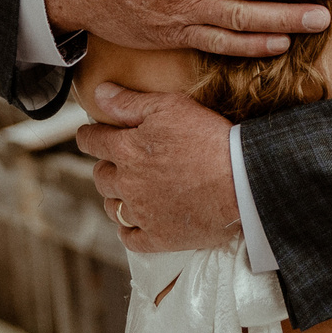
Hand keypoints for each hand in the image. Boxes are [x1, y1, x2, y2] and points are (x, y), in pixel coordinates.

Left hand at [76, 84, 239, 251]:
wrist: (242, 181)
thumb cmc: (210, 140)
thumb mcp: (171, 107)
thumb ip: (130, 102)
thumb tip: (100, 93)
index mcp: (127, 151)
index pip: (92, 142)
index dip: (89, 136)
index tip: (90, 136)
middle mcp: (128, 184)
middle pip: (100, 177)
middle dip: (106, 167)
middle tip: (117, 163)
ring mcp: (142, 213)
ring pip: (112, 208)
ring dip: (116, 198)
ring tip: (129, 192)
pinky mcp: (159, 237)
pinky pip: (130, 239)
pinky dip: (129, 230)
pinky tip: (137, 222)